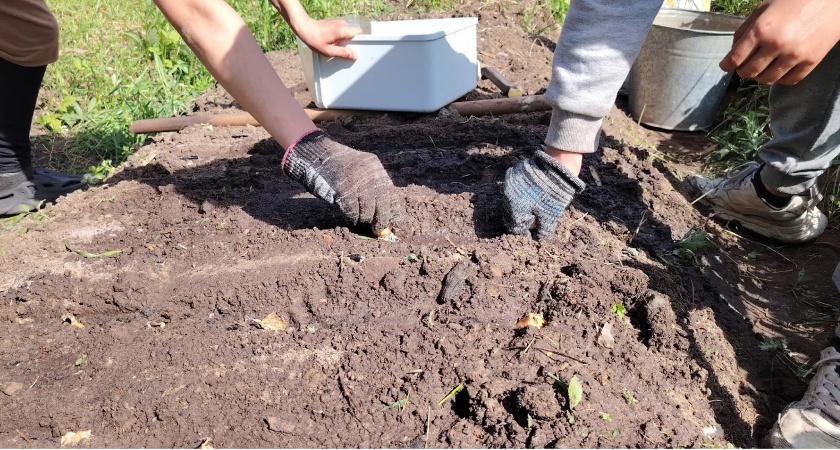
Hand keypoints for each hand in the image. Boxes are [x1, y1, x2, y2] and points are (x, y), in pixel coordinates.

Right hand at [283, 131, 403, 230]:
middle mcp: (369, 174)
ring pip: (368, 211)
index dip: (394, 210)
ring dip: (364, 219)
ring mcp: (356, 181)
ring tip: (358, 219)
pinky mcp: (343, 189)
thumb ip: (371, 187)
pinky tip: (349, 219)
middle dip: (381, 220)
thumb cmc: (336, 168)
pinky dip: (352, 219)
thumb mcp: (359, 171)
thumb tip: (383, 214)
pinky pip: (353, 212)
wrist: (315, 154)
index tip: (396, 223)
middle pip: (383, 204)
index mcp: (376, 168)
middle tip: (378, 229)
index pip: (391, 193)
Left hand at [294, 17, 361, 59]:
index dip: (360, 40)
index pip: (359, 32)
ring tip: (336, 46)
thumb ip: (342, 53)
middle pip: (355, 33)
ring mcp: (339, 23)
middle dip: (352, 42)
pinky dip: (340, 37)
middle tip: (344, 49)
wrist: (304, 27)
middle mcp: (342, 24)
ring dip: (345, 40)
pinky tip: (333, 42)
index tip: (356, 48)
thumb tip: (354, 56)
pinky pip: (343, 31)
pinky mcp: (335, 24)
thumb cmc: (314, 39)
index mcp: (342, 30)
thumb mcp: (328, 51)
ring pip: (349, 32)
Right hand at [502, 150, 584, 239]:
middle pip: (510, 214)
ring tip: (533, 207)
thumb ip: (543, 232)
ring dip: (519, 206)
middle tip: (533, 221)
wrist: (558, 166)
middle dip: (521, 220)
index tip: (532, 234)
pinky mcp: (513, 174)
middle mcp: (507, 195)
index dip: (524, 234)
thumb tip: (539, 240)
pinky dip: (520, 194)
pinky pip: (513, 189)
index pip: (514, 227)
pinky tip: (531, 194)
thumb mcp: (550, 216)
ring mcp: (509, 183)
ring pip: (510, 201)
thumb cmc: (553, 194)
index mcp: (514, 208)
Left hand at [719, 0, 839, 84]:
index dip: (726, 65)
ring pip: (766, 80)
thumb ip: (745, 29)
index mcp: (761, 29)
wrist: (831, 2)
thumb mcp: (764, 8)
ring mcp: (794, 55)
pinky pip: (788, 81)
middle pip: (749, 72)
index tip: (726, 66)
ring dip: (760, 76)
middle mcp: (776, 45)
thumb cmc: (794, 1)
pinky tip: (778, 69)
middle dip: (742, 70)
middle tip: (744, 65)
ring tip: (762, 66)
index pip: (735, 58)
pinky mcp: (810, 62)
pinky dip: (779, 78)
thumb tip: (733, 51)